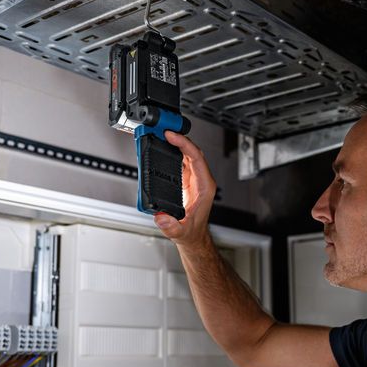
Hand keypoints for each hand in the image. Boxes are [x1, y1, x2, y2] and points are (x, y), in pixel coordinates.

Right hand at [154, 131, 216, 246]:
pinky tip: (164, 146)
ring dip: (176, 143)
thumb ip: (171, 226)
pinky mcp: (187, 180)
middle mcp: (202, 180)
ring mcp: (195, 179)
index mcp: (205, 187)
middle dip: (179, 138)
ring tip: (162, 134)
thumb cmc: (191, 232)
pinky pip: (183, 160)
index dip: (184, 144)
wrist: (193, 236)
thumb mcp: (180, 232)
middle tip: (163, 129)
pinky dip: (174, 151)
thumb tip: (161, 217)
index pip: (197, 158)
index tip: (172, 136)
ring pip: (188, 154)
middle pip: (193, 151)